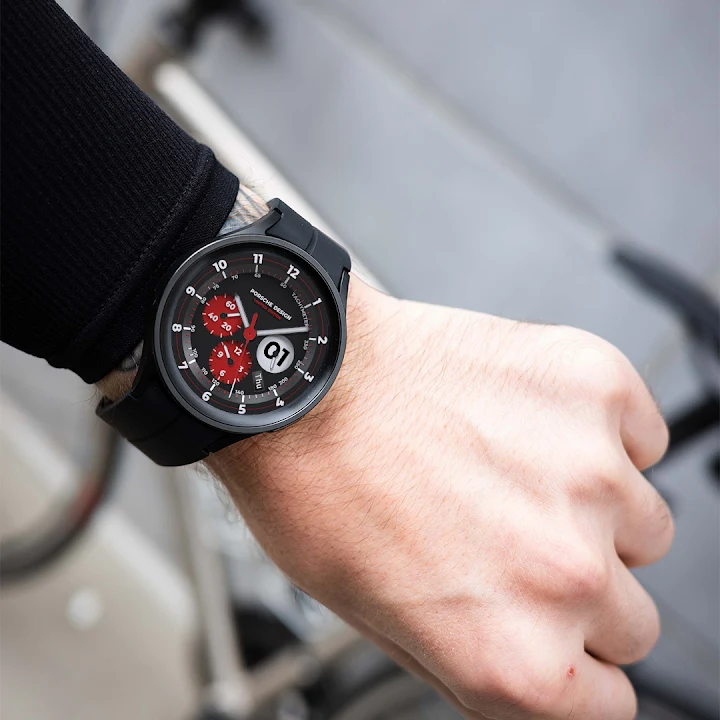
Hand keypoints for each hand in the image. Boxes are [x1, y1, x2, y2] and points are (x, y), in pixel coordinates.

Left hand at [209, 276, 672, 719]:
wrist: (305, 379)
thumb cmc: (317, 488)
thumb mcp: (380, 623)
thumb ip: (482, 665)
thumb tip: (542, 672)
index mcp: (513, 655)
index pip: (608, 702)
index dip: (572, 665)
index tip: (553, 630)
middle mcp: (564, 572)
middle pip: (634, 619)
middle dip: (577, 589)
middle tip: (512, 537)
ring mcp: (589, 473)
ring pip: (645, 526)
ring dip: (590, 508)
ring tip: (511, 471)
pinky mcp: (594, 388)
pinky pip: (640, 437)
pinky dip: (598, 434)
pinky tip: (527, 424)